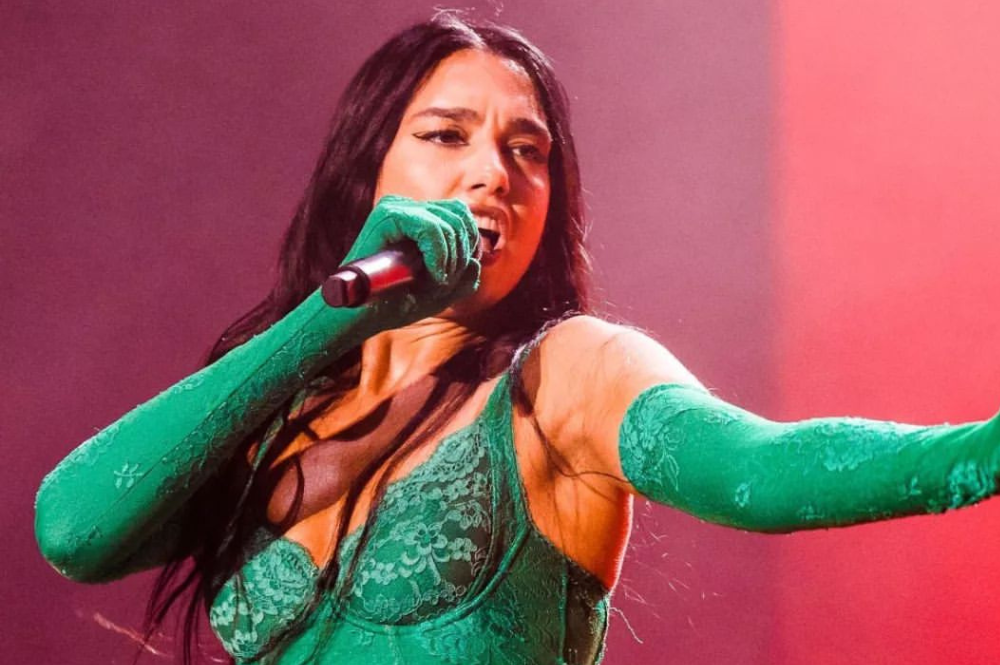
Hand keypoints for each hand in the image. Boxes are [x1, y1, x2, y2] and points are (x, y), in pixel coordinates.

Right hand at [344, 195, 480, 324]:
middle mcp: (407, 207)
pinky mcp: (387, 216)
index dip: (469, 245)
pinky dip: (439, 255)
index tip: (454, 275)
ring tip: (435, 283)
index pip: (460, 215)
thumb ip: (464, 275)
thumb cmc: (395, 303)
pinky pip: (431, 228)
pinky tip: (432, 276)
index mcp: (419, 218)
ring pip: (449, 222)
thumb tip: (476, 259)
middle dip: (461, 254)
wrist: (358, 316)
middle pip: (459, 215)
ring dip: (450, 259)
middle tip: (444, 282)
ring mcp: (396, 208)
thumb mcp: (440, 291)